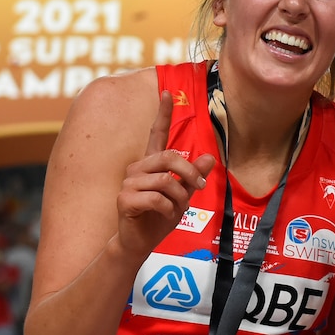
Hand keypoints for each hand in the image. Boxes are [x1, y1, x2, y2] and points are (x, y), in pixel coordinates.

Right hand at [115, 91, 215, 257]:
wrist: (139, 242)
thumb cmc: (159, 217)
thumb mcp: (182, 196)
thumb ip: (194, 177)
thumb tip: (209, 157)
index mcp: (151, 165)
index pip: (156, 134)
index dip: (162, 114)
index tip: (168, 92)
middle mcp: (138, 169)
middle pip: (170, 158)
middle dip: (190, 173)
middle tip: (198, 189)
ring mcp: (129, 183)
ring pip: (166, 180)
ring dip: (179, 197)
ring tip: (177, 209)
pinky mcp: (125, 199)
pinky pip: (157, 198)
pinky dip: (168, 209)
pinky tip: (163, 215)